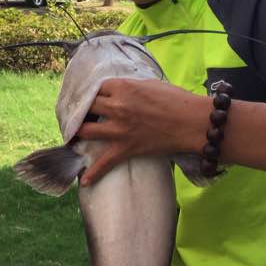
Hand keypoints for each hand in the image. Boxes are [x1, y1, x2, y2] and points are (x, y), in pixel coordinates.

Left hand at [77, 78, 210, 185]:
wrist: (192, 123)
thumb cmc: (177, 100)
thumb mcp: (151, 84)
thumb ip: (131, 87)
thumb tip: (120, 91)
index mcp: (123, 87)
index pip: (94, 88)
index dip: (89, 94)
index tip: (87, 99)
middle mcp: (117, 107)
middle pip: (85, 107)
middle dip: (80, 111)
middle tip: (76, 117)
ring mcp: (120, 129)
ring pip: (86, 131)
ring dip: (78, 134)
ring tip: (73, 138)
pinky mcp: (126, 148)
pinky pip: (105, 163)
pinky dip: (94, 173)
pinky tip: (84, 181)